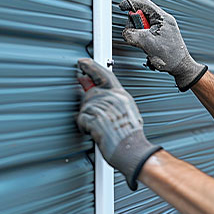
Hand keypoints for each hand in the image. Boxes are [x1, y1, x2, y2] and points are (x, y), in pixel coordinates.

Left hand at [76, 58, 161, 190]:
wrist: (132, 149)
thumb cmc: (131, 136)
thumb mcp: (128, 113)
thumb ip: (114, 102)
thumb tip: (100, 95)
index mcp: (121, 95)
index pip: (104, 74)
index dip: (91, 67)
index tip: (82, 63)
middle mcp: (112, 98)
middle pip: (90, 92)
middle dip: (87, 101)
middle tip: (87, 103)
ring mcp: (103, 107)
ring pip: (84, 107)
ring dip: (87, 119)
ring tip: (99, 128)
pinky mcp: (94, 118)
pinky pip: (81, 119)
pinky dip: (84, 127)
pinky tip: (94, 132)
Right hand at [120, 0, 207, 91]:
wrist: (180, 67)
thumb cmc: (172, 56)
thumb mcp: (148, 43)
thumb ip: (134, 35)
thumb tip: (126, 32)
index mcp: (163, 18)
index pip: (145, 4)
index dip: (132, 3)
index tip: (122, 6)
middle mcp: (163, 21)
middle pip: (142, 15)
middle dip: (136, 24)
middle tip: (136, 33)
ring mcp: (162, 29)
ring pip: (143, 26)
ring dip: (140, 34)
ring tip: (145, 44)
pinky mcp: (160, 36)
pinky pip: (146, 34)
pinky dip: (143, 40)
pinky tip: (148, 48)